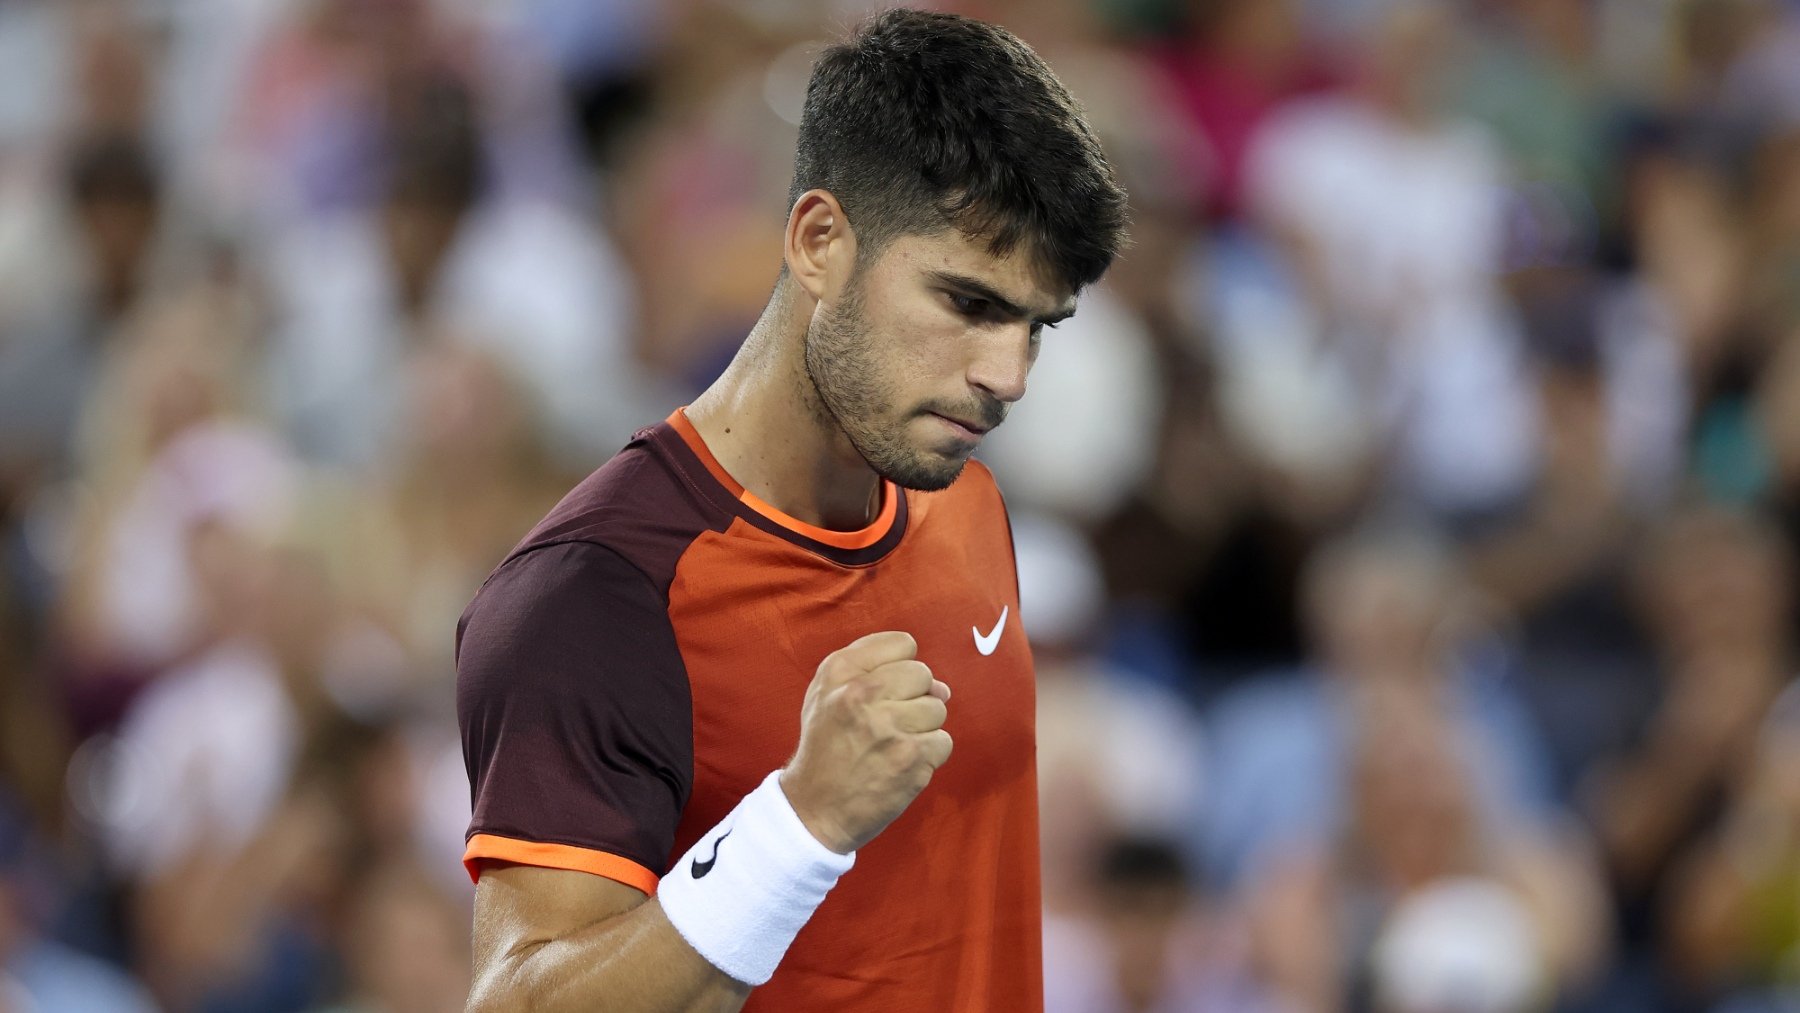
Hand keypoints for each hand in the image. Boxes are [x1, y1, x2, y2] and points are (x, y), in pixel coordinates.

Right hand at [779, 631, 952, 853]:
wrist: (814, 809)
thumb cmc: (825, 747)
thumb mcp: (825, 693)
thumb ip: (873, 669)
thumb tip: (939, 684)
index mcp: (840, 671)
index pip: (903, 644)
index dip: (901, 668)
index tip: (886, 691)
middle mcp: (862, 694)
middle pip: (923, 674)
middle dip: (915, 698)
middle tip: (890, 723)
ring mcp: (888, 726)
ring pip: (937, 708)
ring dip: (922, 728)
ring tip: (893, 745)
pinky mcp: (910, 758)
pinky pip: (943, 742)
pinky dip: (929, 755)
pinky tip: (902, 764)